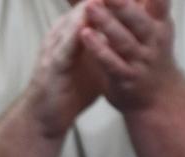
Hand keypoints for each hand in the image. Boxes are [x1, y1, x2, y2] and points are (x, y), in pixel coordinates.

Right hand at [24, 1, 109, 137]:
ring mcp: (56, 47)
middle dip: (106, 0)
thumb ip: (110, 46)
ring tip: (113, 0)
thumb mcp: (97, 63)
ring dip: (94, 8)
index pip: (94, 5)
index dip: (113, 1)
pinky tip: (91, 27)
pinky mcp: (53, 65)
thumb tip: (136, 35)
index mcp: (73, 31)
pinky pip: (66, 45)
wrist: (48, 117)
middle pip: (86, 5)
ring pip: (76, 20)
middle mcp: (63, 33)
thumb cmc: (73, 90)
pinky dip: (78, 34)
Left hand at [78, 0, 182, 112]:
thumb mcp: (148, 24)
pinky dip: (99, 50)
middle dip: (121, 3)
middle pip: (137, 18)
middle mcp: (153, 39)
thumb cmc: (148, 53)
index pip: (158, 1)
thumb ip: (132, 5)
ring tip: (90, 7)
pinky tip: (85, 36)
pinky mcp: (126, 78)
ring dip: (106, 23)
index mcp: (159, 22)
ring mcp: (140, 60)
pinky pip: (112, 63)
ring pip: (123, 40)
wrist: (157, 98)